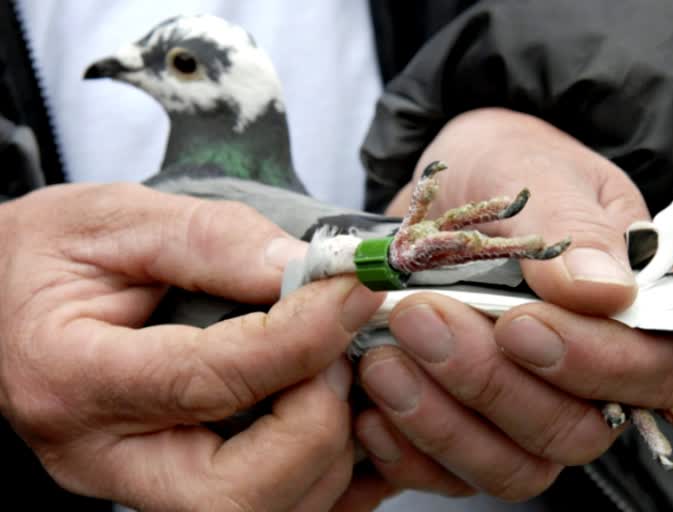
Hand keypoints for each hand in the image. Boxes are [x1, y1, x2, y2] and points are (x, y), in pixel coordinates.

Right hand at [0, 183, 385, 510]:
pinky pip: (268, 509)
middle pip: (234, 492)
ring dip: (324, 449)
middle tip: (337, 353)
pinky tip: (329, 415)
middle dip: (313, 423)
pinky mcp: (166, 485)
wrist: (9, 297)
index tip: (353, 292)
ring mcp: (134, 482)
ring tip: (331, 372)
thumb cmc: (50, 256)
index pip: (206, 380)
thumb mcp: (115, 220)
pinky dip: (318, 472)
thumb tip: (303, 268)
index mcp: (72, 377)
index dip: (301, 337)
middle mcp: (101, 454)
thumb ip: (209, 240)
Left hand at [356, 109, 672, 499]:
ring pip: (511, 464)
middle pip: (575, 431)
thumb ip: (573, 231)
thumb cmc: (507, 165)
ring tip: (381, 358)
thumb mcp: (538, 171)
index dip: (594, 363)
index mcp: (634, 309)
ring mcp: (526, 407)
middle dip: (493, 384)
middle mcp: (588, 374)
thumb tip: (608, 293)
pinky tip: (370, 407)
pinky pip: (450, 470)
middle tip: (421, 318)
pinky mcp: (469, 423)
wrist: (447, 182)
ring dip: (443, 421)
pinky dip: (409, 448)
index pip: (655, 370)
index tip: (517, 324)